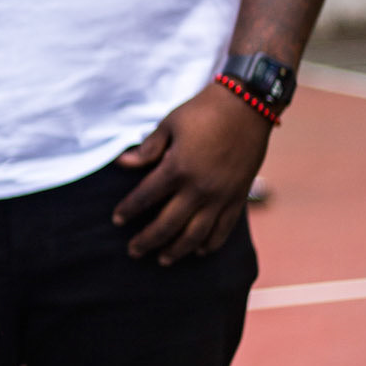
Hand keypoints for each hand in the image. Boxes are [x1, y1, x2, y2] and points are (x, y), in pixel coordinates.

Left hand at [112, 82, 270, 262]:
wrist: (248, 105)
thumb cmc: (204, 110)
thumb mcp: (170, 124)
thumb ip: (148, 148)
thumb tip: (123, 163)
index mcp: (177, 168)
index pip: (145, 197)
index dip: (128, 211)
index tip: (117, 220)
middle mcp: (199, 188)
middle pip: (167, 224)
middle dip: (147, 241)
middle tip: (134, 251)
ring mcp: (221, 195)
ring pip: (196, 234)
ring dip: (177, 250)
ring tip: (163, 259)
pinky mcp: (239, 196)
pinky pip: (224, 228)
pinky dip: (211, 243)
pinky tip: (200, 251)